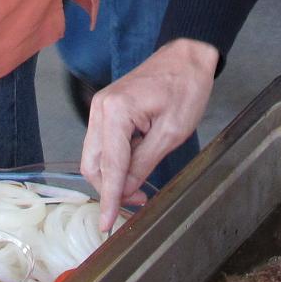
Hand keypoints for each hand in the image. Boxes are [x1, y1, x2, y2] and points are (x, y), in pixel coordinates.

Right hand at [81, 39, 216, 230]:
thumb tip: (127, 189)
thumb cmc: (185, 86)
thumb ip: (144, 162)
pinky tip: (137, 166)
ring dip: (114, 176)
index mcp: (115, 111)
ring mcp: (102, 108)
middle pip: (93, 164)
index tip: (106, 225)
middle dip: (111, 189)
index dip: (110, 199)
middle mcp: (100, 109)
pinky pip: (105, 144)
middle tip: (139, 201)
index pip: (110, 166)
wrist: (187, 56)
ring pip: (97, 156)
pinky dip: (116, 161)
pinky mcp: (108, 110)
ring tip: (142, 185)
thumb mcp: (172, 131)